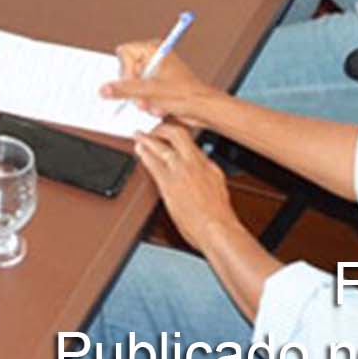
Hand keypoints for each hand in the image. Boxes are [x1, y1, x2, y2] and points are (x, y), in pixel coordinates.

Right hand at [103, 41, 214, 125]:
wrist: (202, 110)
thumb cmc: (186, 95)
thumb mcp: (150, 92)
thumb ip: (124, 89)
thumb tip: (104, 89)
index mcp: (153, 49)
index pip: (123, 52)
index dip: (126, 70)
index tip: (136, 82)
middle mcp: (153, 58)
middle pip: (126, 71)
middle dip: (135, 90)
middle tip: (146, 97)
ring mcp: (154, 73)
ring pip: (132, 86)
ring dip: (141, 99)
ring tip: (156, 104)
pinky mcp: (156, 86)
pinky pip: (139, 94)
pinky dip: (147, 103)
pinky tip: (158, 107)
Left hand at [132, 123, 239, 251]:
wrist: (217, 230)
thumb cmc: (219, 216)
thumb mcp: (218, 187)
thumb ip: (207, 174)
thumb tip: (201, 170)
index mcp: (207, 164)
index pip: (190, 141)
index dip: (177, 134)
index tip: (169, 133)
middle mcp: (194, 163)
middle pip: (176, 134)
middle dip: (161, 128)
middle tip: (153, 130)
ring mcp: (180, 171)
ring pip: (160, 146)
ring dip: (147, 139)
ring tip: (139, 136)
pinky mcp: (168, 183)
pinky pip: (152, 163)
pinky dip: (144, 155)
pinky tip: (139, 152)